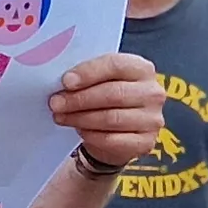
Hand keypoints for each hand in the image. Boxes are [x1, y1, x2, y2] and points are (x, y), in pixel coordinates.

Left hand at [47, 52, 165, 167]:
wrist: (119, 132)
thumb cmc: (107, 99)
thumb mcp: (100, 81)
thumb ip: (87, 76)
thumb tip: (63, 83)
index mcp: (142, 69)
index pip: (116, 65)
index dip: (89, 72)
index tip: (66, 81)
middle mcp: (152, 92)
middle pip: (113, 93)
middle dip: (79, 99)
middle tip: (55, 103)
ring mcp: (152, 119)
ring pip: (111, 118)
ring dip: (80, 118)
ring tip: (61, 116)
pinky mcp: (145, 142)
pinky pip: (112, 139)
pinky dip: (91, 135)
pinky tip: (78, 130)